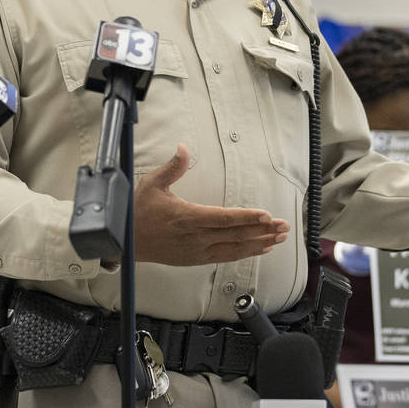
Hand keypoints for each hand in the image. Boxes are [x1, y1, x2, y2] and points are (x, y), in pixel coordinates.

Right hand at [132, 144, 288, 265]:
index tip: (266, 215)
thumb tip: (184, 148)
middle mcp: (195, 237)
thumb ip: (172, 167)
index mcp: (187, 217)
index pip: (223, 218)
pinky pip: (226, 257)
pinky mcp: (196, 259)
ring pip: (234, 249)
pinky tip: (261, 248)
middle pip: (236, 235)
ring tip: (280, 238)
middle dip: (263, 230)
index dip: (246, 217)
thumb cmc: (137, 212)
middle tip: (284, 226)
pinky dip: (245, 253)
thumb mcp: (152, 184)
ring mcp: (197, 251)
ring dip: (259, 243)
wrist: (124, 243)